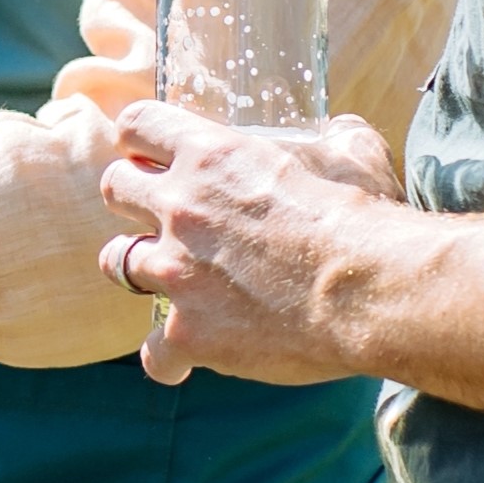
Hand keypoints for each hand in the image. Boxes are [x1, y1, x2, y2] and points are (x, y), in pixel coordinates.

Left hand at [97, 104, 409, 386]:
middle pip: (114, 188)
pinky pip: (153, 351)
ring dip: (140, 269)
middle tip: (164, 216)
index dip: (141, 139)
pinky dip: (170, 356)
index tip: (153, 154)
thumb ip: (338, 135)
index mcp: (211, 155)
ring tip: (172, 282)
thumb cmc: (364, 220)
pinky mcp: (187, 333)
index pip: (137, 124)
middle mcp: (179, 208)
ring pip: (115, 262)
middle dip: (133, 199)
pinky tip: (190, 358)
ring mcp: (175, 272)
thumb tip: (342, 127)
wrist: (368, 290)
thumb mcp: (354, 153)